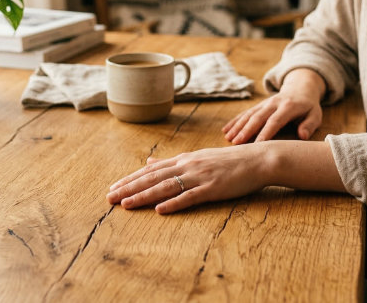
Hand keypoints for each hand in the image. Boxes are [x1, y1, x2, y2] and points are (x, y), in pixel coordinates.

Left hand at [106, 145, 269, 213]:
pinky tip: (161, 210)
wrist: (257, 159)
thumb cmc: (228, 161)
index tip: (112, 189)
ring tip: (126, 205)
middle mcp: (188, 165)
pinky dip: (174, 203)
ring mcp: (200, 177)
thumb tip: (149, 162)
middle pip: (153, 178)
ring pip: (166, 187)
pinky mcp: (213, 188)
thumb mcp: (197, 158)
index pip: (151, 171)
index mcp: (183, 159)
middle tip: (109, 198)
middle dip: (130, 188)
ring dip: (144, 196)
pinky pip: (191, 197)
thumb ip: (172, 162)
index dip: (130, 180)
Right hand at [223, 68, 325, 144]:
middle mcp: (273, 103)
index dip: (265, 133)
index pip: (275, 121)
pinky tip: (226, 130)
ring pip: (249, 115)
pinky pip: (245, 113)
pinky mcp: (259, 105)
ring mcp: (264, 103)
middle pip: (258, 117)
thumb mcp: (316, 114)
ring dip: (237, 126)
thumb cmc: (309, 107)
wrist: (300, 88)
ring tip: (228, 138)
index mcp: (288, 106)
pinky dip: (235, 121)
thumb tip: (302, 135)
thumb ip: (310, 124)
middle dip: (246, 130)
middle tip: (236, 143)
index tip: (257, 145)